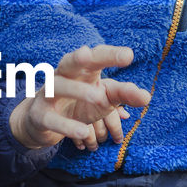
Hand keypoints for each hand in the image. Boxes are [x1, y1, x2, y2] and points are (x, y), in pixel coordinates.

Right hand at [8, 45, 150, 151]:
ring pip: (56, 86)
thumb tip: (146, 97)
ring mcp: (47, 95)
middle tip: (89, 55)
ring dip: (76, 90)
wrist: (41, 121)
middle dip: (79, 57)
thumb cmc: (77, 104)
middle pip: (70, 62)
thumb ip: (123, 94)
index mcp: (81, 70)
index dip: (109, 54)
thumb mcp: (103, 99)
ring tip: (99, 98)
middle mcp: (62, 76)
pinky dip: (66, 125)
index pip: (95, 56)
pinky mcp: (40, 116)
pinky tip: (82, 131)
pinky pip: (51, 118)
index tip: (128, 55)